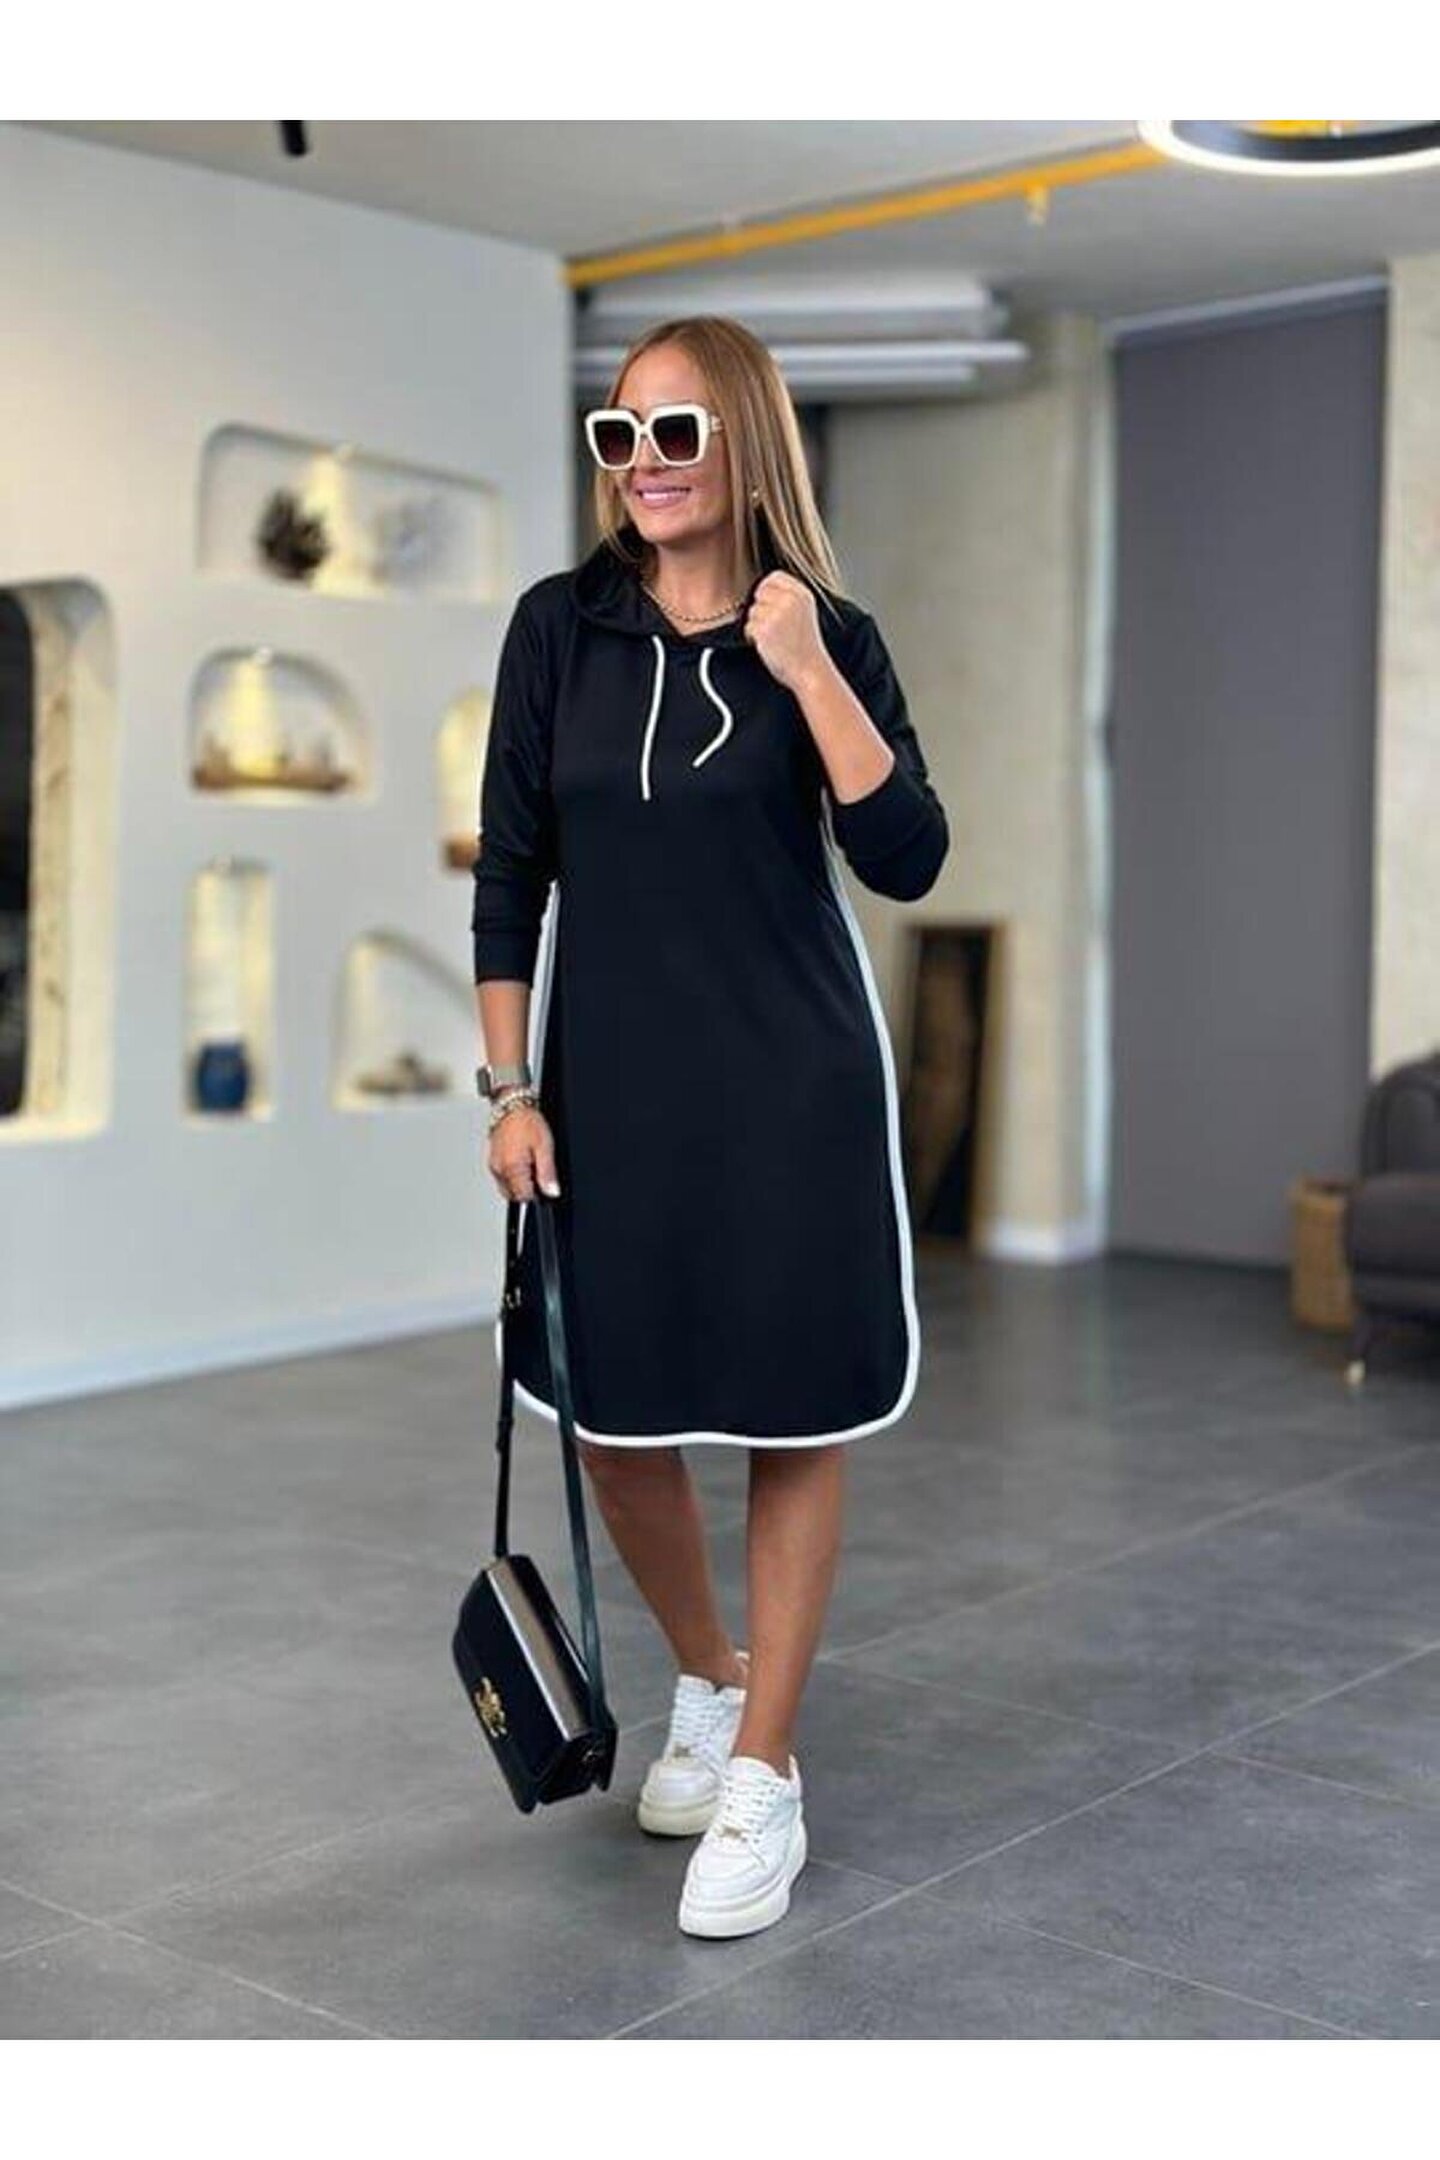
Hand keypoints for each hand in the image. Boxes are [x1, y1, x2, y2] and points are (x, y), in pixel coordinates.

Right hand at [488, 1102, 560, 1200]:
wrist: (511, 1106)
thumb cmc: (526, 1121)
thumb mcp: (544, 1146)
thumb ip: (547, 1173)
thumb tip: (552, 1192)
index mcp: (512, 1168)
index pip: (524, 1197)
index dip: (536, 1192)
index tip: (542, 1180)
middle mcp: (499, 1169)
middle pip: (514, 1195)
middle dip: (527, 1188)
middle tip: (536, 1168)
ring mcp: (494, 1166)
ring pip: (508, 1187)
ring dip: (519, 1181)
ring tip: (528, 1160)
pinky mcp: (492, 1161)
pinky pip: (503, 1177)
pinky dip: (513, 1174)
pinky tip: (520, 1159)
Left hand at [742, 570, 833, 694]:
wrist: (810, 671)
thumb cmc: (805, 647)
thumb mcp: (804, 613)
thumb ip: (788, 597)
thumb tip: (762, 589)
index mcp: (802, 594)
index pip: (774, 576)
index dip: (767, 589)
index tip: (769, 603)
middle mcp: (790, 601)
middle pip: (760, 592)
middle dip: (761, 607)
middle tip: (772, 625)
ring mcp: (776, 614)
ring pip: (752, 610)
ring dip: (757, 624)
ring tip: (774, 638)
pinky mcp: (764, 629)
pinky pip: (748, 626)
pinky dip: (753, 637)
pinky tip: (768, 645)